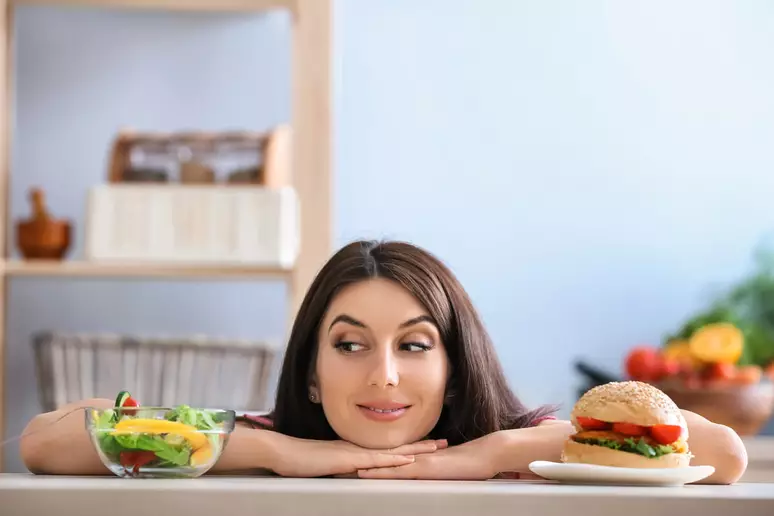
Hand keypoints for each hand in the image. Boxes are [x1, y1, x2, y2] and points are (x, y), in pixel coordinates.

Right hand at [270, 434, 447, 477]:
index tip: (428, 444)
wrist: (284, 453)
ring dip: (414, 451)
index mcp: (356, 449)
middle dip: (421, 446)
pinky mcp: (348, 460)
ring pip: (391, 452)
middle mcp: (359, 448)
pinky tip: (407, 462)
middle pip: (396, 447)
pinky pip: (375, 461)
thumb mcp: (328, 466)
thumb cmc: (301, 461)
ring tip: (435, 449)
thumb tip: (355, 473)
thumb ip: (343, 468)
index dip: (409, 446)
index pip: (389, 448)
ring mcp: (355, 453)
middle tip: (443, 443)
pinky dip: (393, 461)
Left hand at [357, 432, 501, 479]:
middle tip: (340, 463)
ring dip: (365, 466)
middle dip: (362, 462)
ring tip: (344, 467)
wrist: (484, 456)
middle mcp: (414, 458)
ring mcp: (417, 462)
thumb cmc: (468, 465)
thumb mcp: (444, 470)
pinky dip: (381, 471)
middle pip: (382, 460)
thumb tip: (420, 476)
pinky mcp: (423, 469)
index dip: (372, 460)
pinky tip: (367, 473)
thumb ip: (430, 471)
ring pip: (385, 464)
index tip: (353, 462)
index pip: (389, 458)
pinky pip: (398, 471)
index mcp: (417, 458)